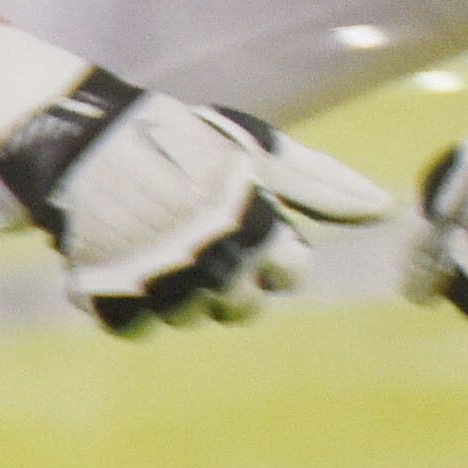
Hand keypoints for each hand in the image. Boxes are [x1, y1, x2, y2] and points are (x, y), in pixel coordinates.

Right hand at [0, 69, 389, 332]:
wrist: (81, 138)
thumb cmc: (182, 140)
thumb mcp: (257, 151)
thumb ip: (322, 186)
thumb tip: (386, 211)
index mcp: (255, 226)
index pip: (292, 273)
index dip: (273, 251)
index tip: (245, 226)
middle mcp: (212, 262)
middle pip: (243, 308)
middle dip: (228, 279)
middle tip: (199, 240)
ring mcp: (160, 286)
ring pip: (190, 319)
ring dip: (179, 291)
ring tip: (157, 245)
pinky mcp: (112, 300)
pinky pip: (139, 328)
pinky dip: (133, 303)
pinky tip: (126, 263)